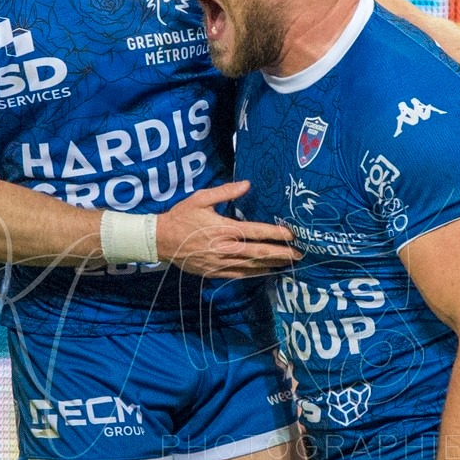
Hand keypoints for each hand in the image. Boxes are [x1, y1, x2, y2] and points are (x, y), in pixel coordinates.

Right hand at [156, 182, 298, 278]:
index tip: (292, 234)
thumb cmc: (181, 217)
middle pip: (258, 252)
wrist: (160, 240)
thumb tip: (247, 184)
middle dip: (281, 253)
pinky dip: (254, 273)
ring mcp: (219, 262)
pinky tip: (266, 271)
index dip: (276, 233)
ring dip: (271, 264)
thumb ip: (225, 192)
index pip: (256, 231)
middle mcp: (224, 248)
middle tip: (299, 254)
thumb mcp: (200, 199)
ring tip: (288, 263)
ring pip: (251, 266)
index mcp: (223, 229)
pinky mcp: (214, 272)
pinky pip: (239, 274)